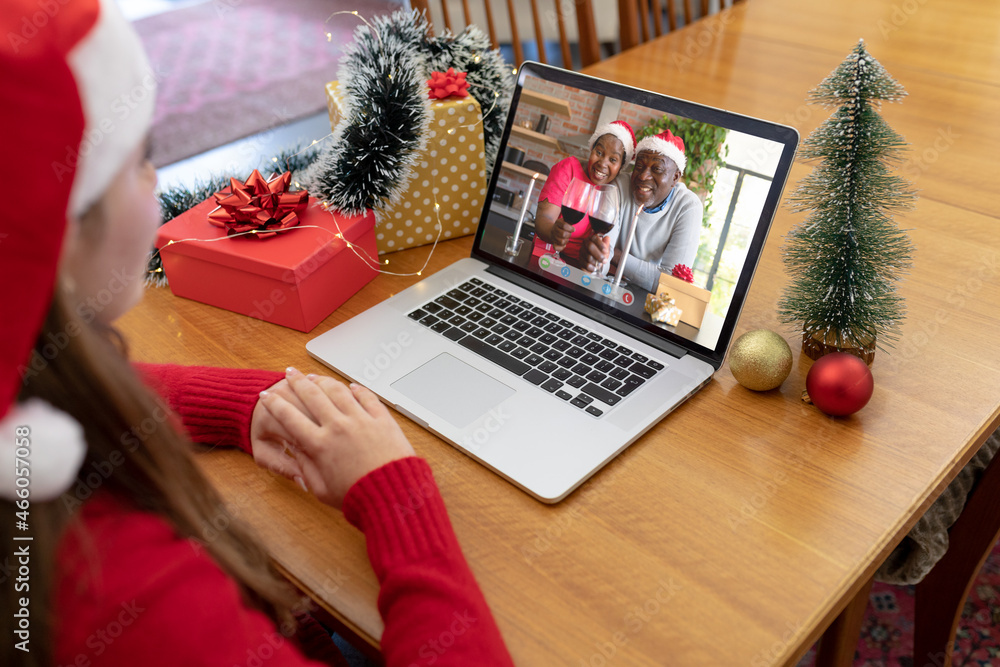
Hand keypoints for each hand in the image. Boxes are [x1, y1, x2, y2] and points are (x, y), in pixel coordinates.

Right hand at [258, 368, 415, 508]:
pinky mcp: (381, 419)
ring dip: (322, 380)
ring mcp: (361, 420)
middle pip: (311, 396)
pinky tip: (350, 386)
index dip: (274, 405)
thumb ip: (306, 469)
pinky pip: (366, 396)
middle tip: (289, 374)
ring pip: (337, 391)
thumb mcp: (322, 490)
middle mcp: (338, 427)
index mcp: (320, 445)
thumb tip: (297, 454)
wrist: (393, 494)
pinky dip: (356, 389)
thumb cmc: (359, 496)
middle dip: (296, 382)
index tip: (266, 397)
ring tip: (314, 376)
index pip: (289, 417)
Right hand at [550, 217, 573, 250]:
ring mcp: (553, 237)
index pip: (564, 225)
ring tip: (566, 238)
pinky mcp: (553, 243)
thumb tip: (576, 220)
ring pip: (561, 242)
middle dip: (569, 234)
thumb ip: (570, 220)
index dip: (570, 228)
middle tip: (569, 233)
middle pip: (563, 234)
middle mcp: (554, 230)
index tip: (573, 229)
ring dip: (566, 241)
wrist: (551, 230)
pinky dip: (561, 247)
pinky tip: (564, 244)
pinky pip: (556, 248)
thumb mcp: (565, 220)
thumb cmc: (561, 225)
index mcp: (557, 223)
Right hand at [582, 234, 611, 272]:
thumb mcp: (605, 250)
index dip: (600, 244)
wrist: (595, 264)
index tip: (605, 251)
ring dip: (596, 262)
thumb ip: (606, 244)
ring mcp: (581, 252)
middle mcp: (585, 244)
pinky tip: (595, 268)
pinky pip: (585, 264)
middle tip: (604, 261)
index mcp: (591, 239)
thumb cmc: (600, 254)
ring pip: (588, 256)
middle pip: (590, 246)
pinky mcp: (580, 260)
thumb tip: (607, 238)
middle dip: (598, 255)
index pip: (594, 238)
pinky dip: (591, 267)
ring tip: (600, 265)